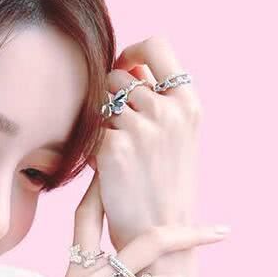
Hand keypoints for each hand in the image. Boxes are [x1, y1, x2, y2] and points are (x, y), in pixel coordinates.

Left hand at [88, 36, 202, 253]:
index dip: (132, 51)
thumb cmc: (163, 183)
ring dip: (101, 123)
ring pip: (100, 103)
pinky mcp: (113, 147)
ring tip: (118, 152)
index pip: (156, 46)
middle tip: (117, 127)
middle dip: (109, 97)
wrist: (159, 230)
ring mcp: (140, 127)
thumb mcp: (176, 134)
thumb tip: (126, 66)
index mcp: (188, 103)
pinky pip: (89, 131)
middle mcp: (167, 110)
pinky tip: (107, 169)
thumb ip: (157, 99)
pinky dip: (92, 147)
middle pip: (118, 76)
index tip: (123, 65)